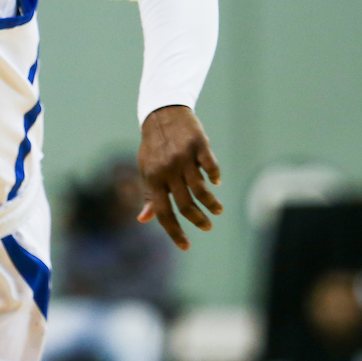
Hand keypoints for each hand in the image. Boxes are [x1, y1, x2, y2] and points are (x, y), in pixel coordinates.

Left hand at [137, 105, 221, 250]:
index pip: (163, 212)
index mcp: (152, 179)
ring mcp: (183, 157)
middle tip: (207, 226)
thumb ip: (150, 195)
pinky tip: (216, 181)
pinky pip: (210, 166)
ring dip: (211, 204)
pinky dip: (215, 176)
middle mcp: (167, 170)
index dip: (174, 231)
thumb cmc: (153, 147)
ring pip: (201, 189)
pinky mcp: (198, 145)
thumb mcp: (147, 170)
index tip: (186, 246)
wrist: (161, 113)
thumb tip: (144, 220)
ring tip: (217, 210)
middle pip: (185, 204)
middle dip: (198, 220)